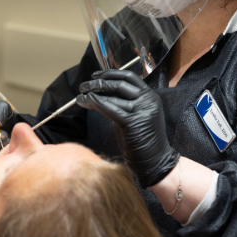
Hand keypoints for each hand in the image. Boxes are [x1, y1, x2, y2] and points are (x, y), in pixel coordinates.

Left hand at [76, 70, 178, 187]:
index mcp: (150, 96)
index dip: (110, 74)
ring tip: (81, 95)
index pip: (129, 77)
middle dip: (98, 82)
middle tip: (84, 85)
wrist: (155, 162)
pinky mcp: (132, 122)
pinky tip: (85, 102)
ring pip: (112, 95)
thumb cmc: (142, 142)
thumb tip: (100, 95)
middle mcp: (148, 100)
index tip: (95, 75)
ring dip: (93, 93)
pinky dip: (94, 103)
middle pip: (119, 84)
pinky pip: (109, 108)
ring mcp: (142, 110)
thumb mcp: (135, 117)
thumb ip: (123, 104)